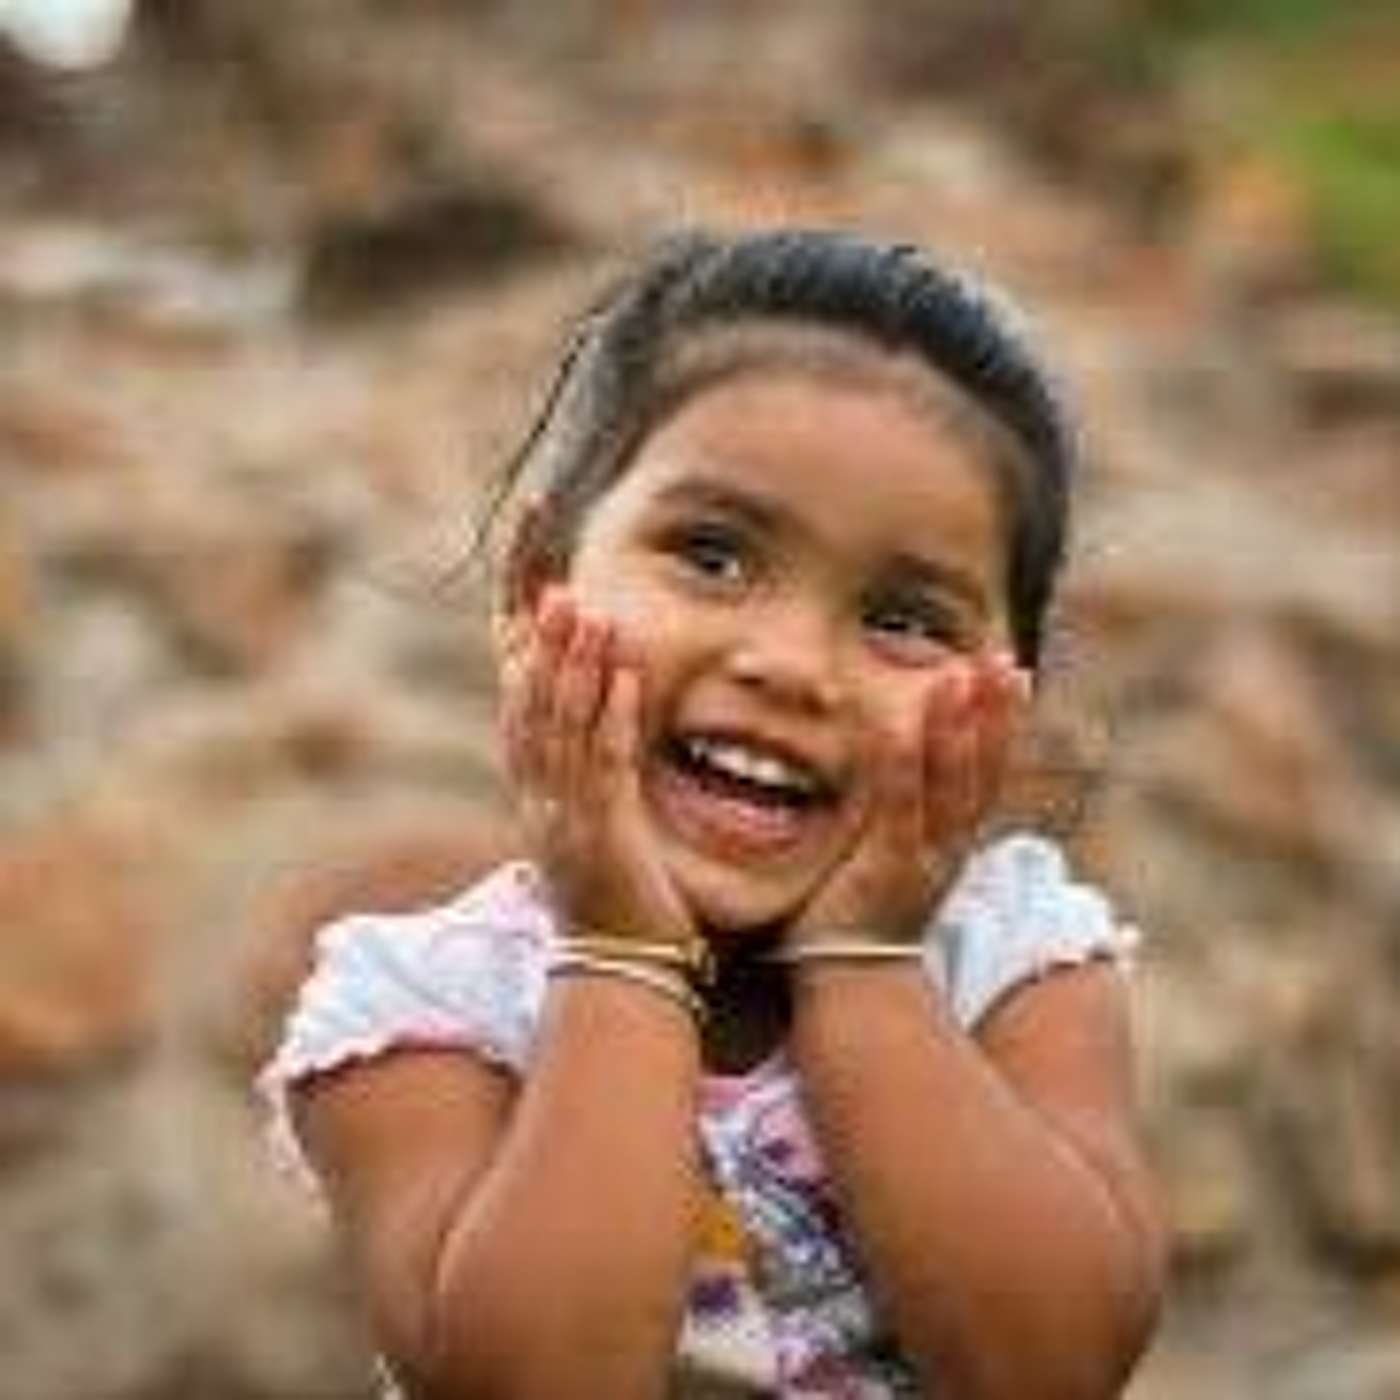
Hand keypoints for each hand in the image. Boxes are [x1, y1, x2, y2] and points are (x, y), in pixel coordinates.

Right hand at [499, 588, 695, 946]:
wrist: (620, 980)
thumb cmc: (614, 915)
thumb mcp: (587, 847)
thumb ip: (582, 801)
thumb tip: (588, 763)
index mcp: (535, 808)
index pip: (516, 722)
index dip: (514, 666)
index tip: (516, 613)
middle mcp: (541, 808)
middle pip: (533, 714)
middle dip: (543, 650)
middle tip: (555, 593)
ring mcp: (569, 820)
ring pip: (565, 730)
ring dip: (577, 668)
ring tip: (590, 613)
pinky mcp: (607, 835)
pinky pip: (609, 765)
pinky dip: (615, 716)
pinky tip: (627, 677)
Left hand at [790, 649, 1029, 946]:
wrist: (842, 992)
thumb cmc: (857, 923)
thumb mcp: (889, 861)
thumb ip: (900, 817)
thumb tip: (897, 768)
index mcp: (950, 844)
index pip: (986, 774)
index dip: (1001, 724)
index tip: (1010, 674)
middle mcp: (946, 850)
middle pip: (982, 773)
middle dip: (994, 715)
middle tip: (1002, 659)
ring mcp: (920, 861)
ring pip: (949, 786)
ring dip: (956, 727)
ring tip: (958, 673)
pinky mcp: (882, 872)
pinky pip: (896, 810)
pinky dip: (900, 768)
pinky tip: (896, 725)